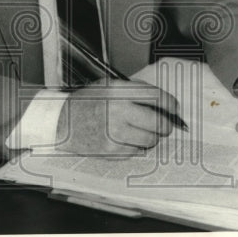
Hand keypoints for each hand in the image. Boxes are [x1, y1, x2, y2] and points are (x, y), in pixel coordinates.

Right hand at [55, 80, 181, 157]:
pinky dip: (137, 147)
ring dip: (152, 137)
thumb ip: (136, 91)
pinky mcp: (112, 150)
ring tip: (144, 132)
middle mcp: (118, 110)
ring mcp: (115, 132)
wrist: (63, 121)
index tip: (174, 108)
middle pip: (158, 121)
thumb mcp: (109, 85)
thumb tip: (164, 102)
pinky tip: (127, 139)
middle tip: (165, 125)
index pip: (156, 96)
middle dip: (166, 124)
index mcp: (119, 90)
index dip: (170, 103)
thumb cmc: (88, 102)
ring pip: (151, 139)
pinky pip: (137, 151)